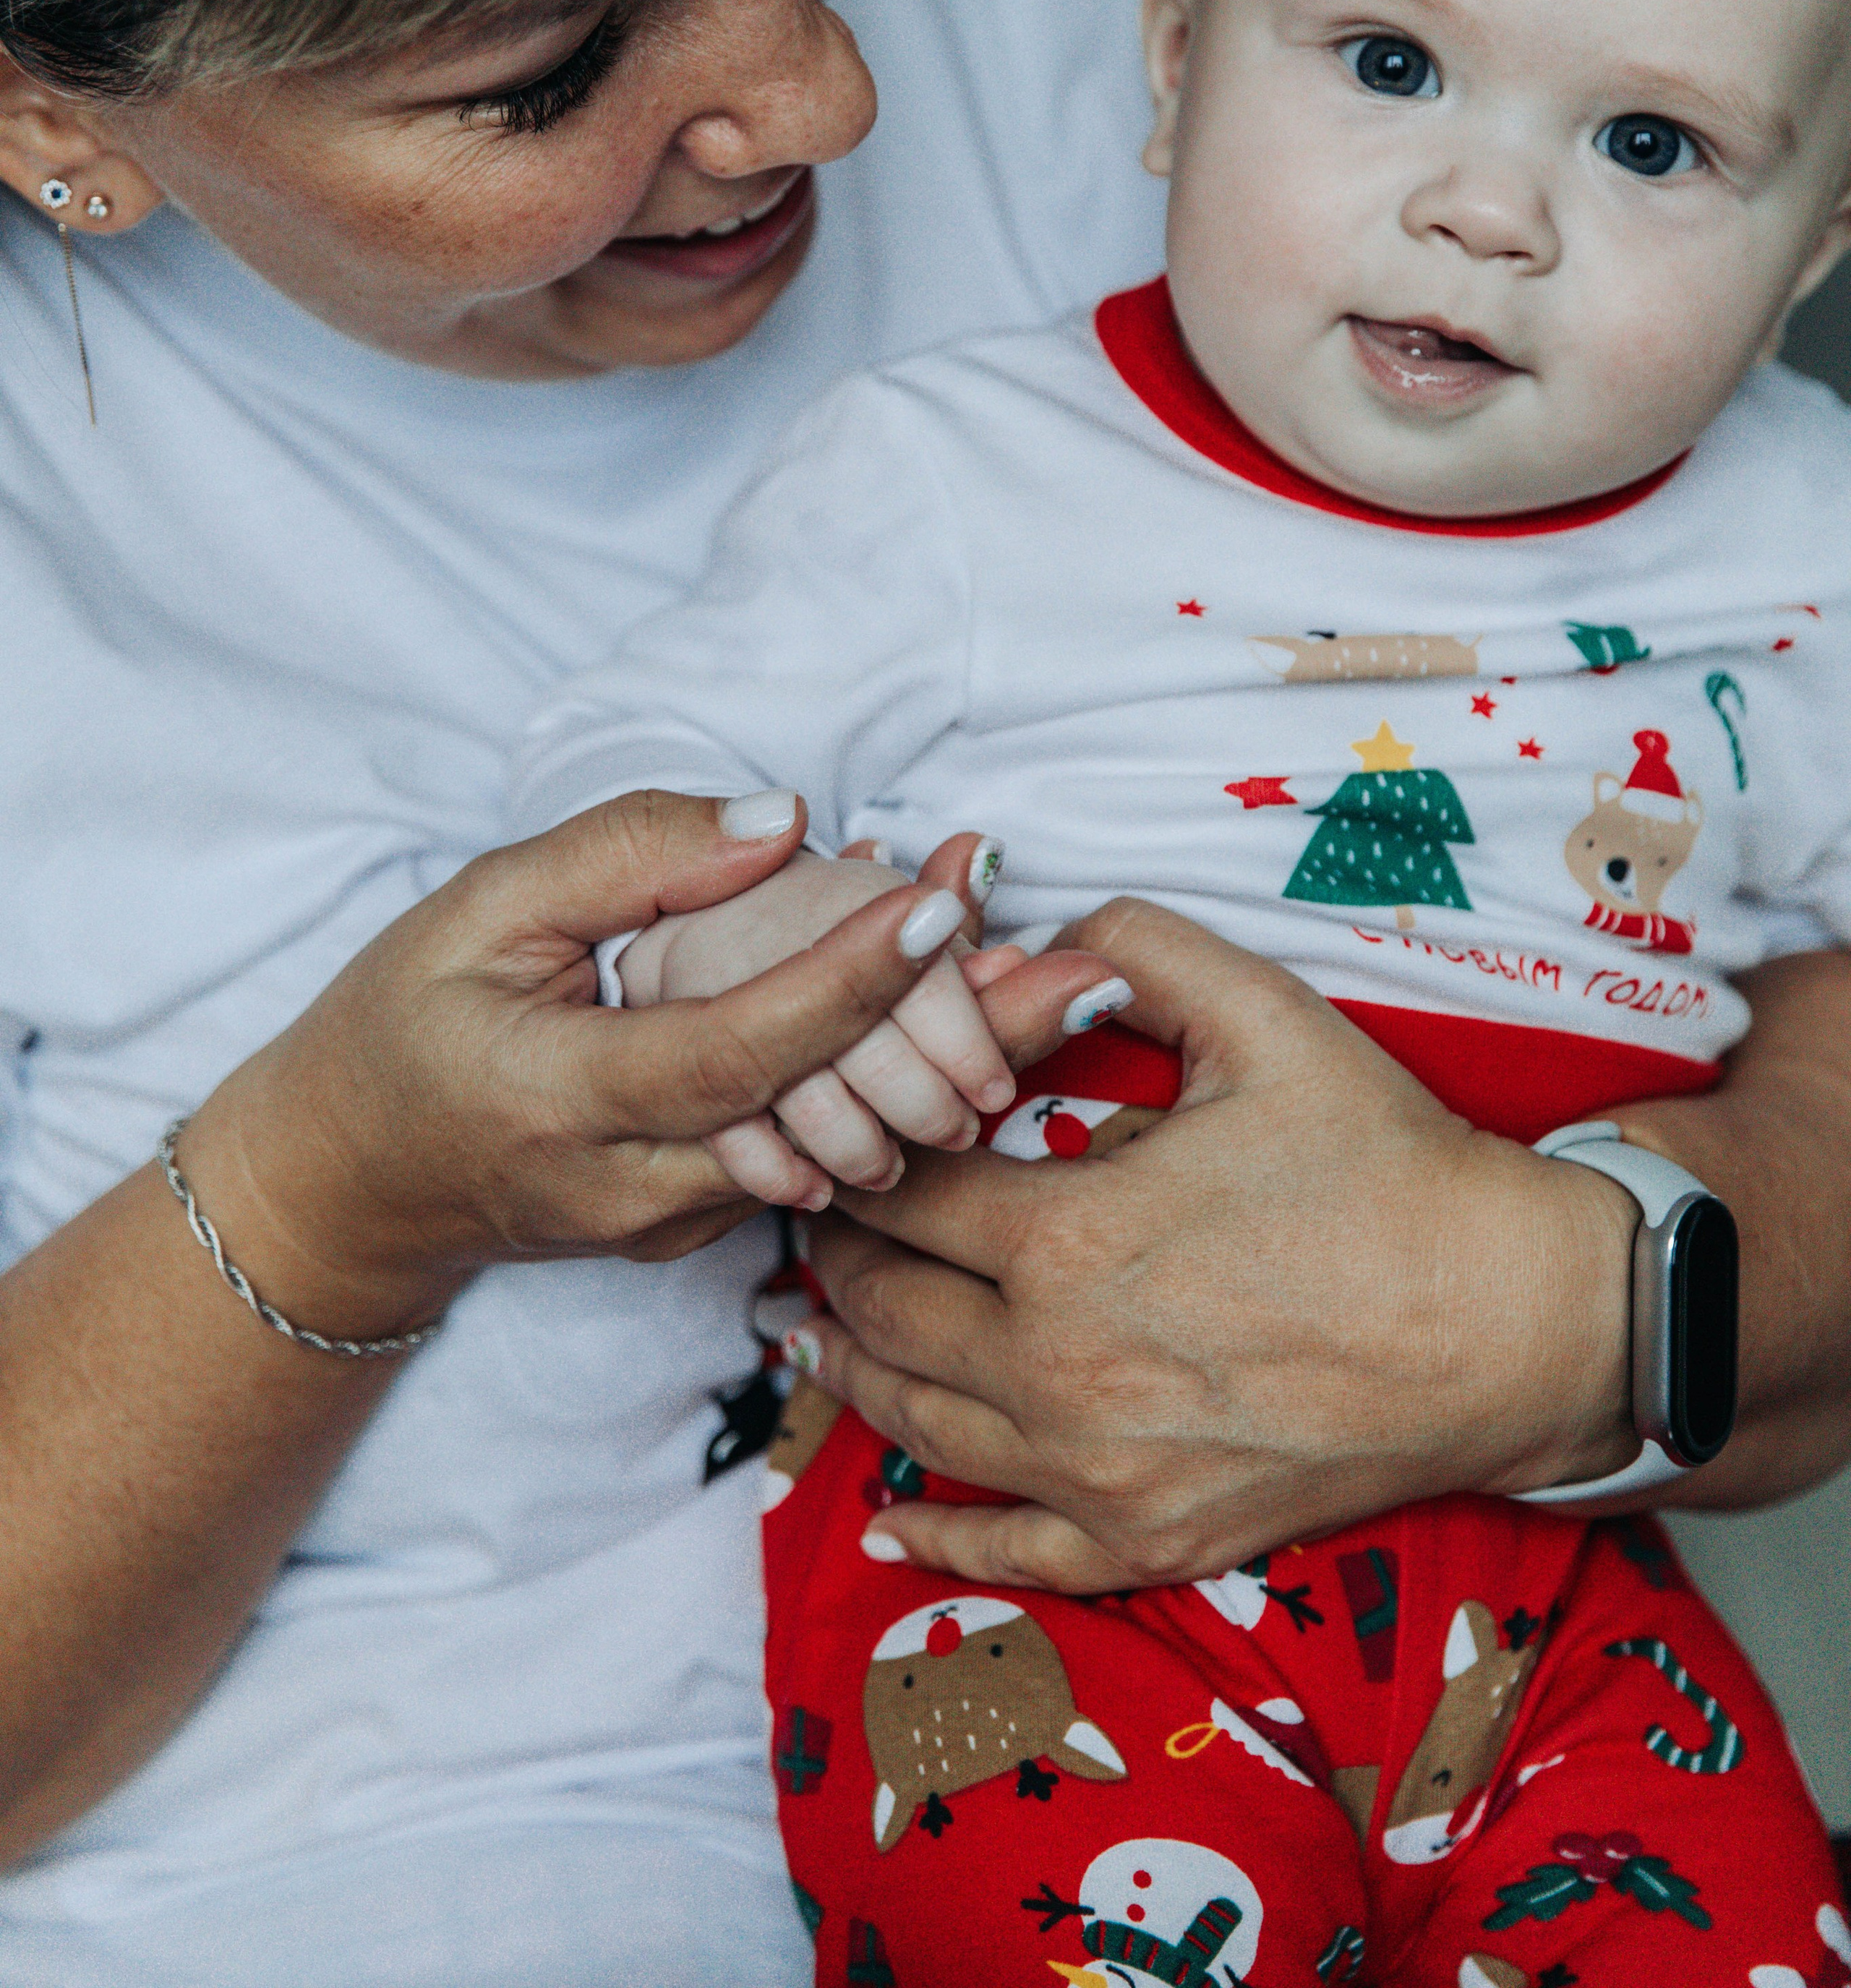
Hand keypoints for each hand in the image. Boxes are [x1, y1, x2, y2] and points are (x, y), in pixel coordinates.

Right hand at [177, 792, 1103, 1337]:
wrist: (354, 1183)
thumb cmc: (405, 1020)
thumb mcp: (481, 907)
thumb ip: (626, 855)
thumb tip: (785, 820)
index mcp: (560, 1096)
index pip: (733, 1046)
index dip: (845, 981)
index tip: (943, 904)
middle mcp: (631, 1185)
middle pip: (821, 1117)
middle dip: (953, 1041)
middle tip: (1076, 969)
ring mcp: (675, 1224)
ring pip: (841, 1150)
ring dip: (945, 1069)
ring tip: (1056, 982)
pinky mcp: (704, 1230)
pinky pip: (818, 1157)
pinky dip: (890, 1087)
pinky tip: (961, 1015)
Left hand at [796, 899, 1636, 1591]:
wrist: (1517, 1324)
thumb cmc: (1391, 1170)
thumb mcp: (1265, 1018)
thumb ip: (1134, 948)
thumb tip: (1033, 931)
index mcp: (1069, 1240)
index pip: (904, 1195)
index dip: (858, 1156)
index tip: (840, 1133)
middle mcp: (1060, 1371)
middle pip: (886, 1312)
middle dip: (837, 1259)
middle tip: (815, 1220)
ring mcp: (1101, 1473)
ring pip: (919, 1424)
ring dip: (850, 1374)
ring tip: (812, 1336)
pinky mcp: (1151, 1542)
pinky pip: (1005, 1551)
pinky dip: (931, 1534)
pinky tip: (886, 1516)